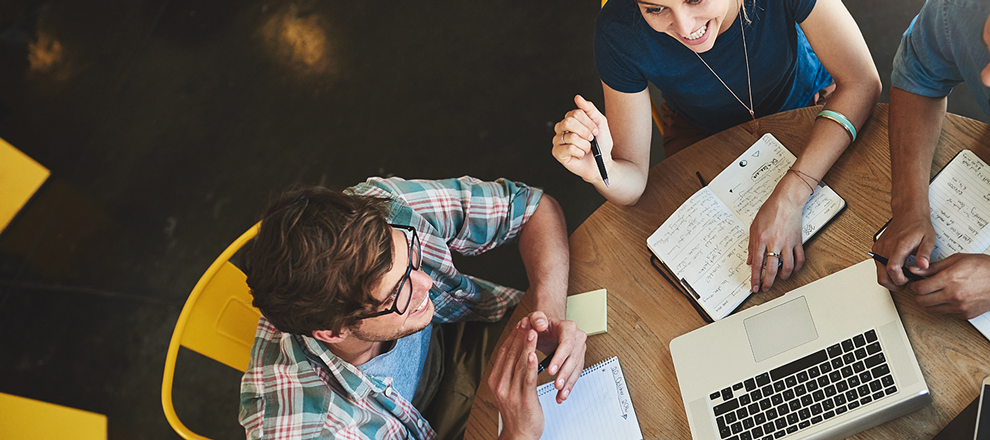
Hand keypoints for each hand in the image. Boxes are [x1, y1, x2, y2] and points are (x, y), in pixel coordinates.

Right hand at [489, 317, 543, 439]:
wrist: (519, 435)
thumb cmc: (517, 414)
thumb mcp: (508, 390)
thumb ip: (510, 373)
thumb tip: (514, 355)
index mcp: (495, 381)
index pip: (504, 353)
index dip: (512, 336)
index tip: (519, 324)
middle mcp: (501, 385)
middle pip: (511, 355)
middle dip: (520, 336)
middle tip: (527, 320)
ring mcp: (511, 392)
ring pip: (520, 364)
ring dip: (527, 345)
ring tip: (532, 331)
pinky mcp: (524, 399)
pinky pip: (528, 379)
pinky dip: (531, 365)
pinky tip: (535, 354)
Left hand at [527, 311, 586, 403]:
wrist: (546, 327)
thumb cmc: (540, 323)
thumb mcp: (535, 318)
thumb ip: (536, 318)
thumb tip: (540, 323)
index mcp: (568, 328)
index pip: (567, 344)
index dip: (560, 358)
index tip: (551, 370)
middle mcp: (577, 338)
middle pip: (573, 358)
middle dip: (565, 374)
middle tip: (556, 385)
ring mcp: (578, 349)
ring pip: (576, 368)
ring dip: (569, 383)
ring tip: (560, 394)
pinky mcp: (577, 359)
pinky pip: (574, 374)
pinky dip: (568, 385)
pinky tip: (562, 395)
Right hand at [552, 95, 612, 184]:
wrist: (602, 162)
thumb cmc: (601, 143)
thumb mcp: (600, 122)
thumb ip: (589, 109)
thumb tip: (577, 97)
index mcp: (570, 119)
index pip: (576, 113)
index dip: (589, 123)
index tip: (595, 131)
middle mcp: (561, 128)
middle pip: (569, 122)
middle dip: (585, 132)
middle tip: (591, 139)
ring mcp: (558, 140)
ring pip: (571, 136)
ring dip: (585, 144)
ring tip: (586, 149)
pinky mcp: (557, 153)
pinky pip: (569, 148)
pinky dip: (579, 152)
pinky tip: (580, 155)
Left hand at [748, 173, 808, 291]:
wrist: (786, 201)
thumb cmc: (770, 211)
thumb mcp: (754, 227)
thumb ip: (752, 246)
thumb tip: (750, 261)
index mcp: (761, 239)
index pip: (757, 264)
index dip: (755, 278)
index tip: (754, 287)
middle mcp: (774, 243)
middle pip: (771, 269)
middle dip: (767, 282)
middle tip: (766, 288)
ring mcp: (787, 243)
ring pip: (787, 267)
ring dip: (783, 277)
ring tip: (779, 279)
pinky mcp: (798, 241)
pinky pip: (799, 259)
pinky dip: (796, 267)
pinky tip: (792, 269)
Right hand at [871, 210, 935, 290]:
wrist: (908, 213)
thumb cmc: (918, 225)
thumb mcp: (929, 239)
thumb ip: (925, 254)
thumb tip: (924, 266)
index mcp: (899, 245)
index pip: (893, 269)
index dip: (900, 280)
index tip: (909, 280)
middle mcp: (885, 247)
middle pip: (882, 276)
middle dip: (893, 284)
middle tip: (905, 282)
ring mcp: (879, 249)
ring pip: (879, 273)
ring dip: (890, 278)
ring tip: (903, 275)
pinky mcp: (877, 249)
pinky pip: (878, 266)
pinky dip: (886, 271)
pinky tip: (898, 268)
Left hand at [908, 253, 989, 318]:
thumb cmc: (984, 268)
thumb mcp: (957, 260)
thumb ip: (934, 267)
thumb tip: (916, 270)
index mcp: (949, 279)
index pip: (919, 289)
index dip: (914, 285)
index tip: (915, 282)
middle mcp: (953, 295)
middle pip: (921, 301)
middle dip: (919, 294)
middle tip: (923, 288)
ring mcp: (959, 307)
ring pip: (931, 310)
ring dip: (929, 302)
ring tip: (934, 293)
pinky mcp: (965, 315)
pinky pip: (945, 313)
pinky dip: (942, 307)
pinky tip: (947, 298)